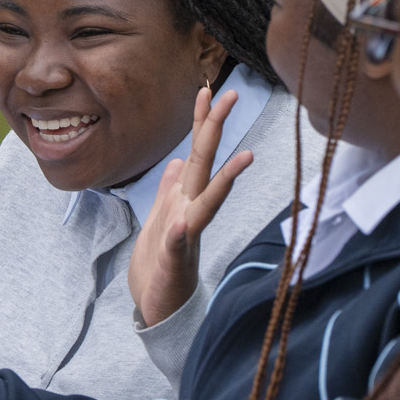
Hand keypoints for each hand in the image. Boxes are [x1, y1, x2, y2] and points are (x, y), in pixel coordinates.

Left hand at [127, 86, 254, 325]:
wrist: (156, 309)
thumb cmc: (159, 265)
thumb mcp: (159, 218)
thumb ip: (169, 190)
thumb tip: (174, 162)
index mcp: (183, 199)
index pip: (195, 153)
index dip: (200, 123)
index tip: (206, 89)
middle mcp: (190, 212)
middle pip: (204, 165)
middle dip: (215, 130)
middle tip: (231, 96)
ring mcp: (185, 237)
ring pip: (206, 203)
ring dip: (223, 182)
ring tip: (243, 158)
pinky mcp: (173, 263)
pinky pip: (176, 244)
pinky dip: (177, 232)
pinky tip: (180, 222)